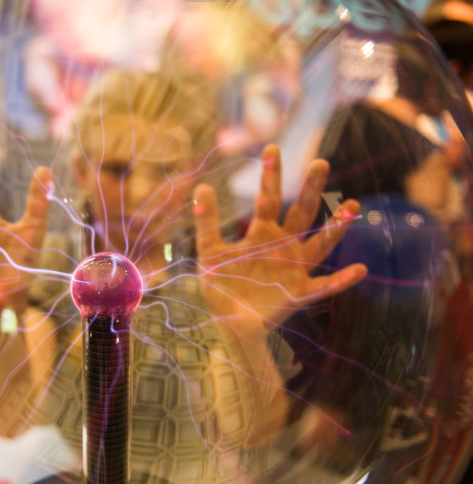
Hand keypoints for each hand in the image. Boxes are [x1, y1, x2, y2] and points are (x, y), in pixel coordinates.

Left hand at [193, 144, 366, 330]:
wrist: (229, 322)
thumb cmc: (222, 286)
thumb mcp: (210, 252)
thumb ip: (207, 222)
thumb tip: (203, 186)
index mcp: (261, 233)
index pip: (267, 199)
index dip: (270, 176)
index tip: (272, 148)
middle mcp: (283, 245)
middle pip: (301, 212)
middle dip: (309, 189)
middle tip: (320, 162)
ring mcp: (295, 268)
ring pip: (320, 243)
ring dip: (336, 227)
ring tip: (351, 206)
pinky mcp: (299, 292)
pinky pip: (324, 286)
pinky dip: (342, 280)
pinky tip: (359, 270)